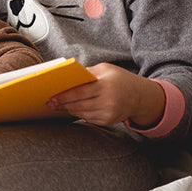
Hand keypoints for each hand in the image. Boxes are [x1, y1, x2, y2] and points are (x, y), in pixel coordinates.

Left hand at [48, 62, 164, 127]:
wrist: (140, 96)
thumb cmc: (120, 79)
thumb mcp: (105, 69)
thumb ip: (87, 73)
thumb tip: (66, 77)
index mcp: (106, 86)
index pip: (80, 93)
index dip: (64, 96)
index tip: (52, 97)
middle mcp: (108, 101)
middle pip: (79, 105)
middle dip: (63, 104)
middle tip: (51, 103)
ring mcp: (109, 113)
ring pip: (82, 113)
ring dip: (69, 110)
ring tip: (59, 106)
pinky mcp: (108, 121)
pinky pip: (88, 119)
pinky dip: (79, 114)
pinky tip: (72, 109)